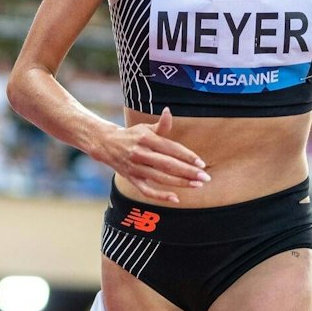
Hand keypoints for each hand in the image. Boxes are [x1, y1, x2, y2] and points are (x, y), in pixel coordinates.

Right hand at [94, 107, 209, 204]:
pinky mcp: (132, 179)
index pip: (171, 148)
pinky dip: (160, 196)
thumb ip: (161, 125)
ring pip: (160, 178)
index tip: (201, 163)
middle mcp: (141, 154)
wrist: (106, 144)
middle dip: (188, 172)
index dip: (187, 156)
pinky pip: (146, 190)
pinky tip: (175, 198)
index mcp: (146, 139)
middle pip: (168, 165)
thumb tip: (168, 111)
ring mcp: (136, 168)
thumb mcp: (145, 127)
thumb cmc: (132, 135)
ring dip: (180, 183)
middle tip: (205, 178)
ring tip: (197, 185)